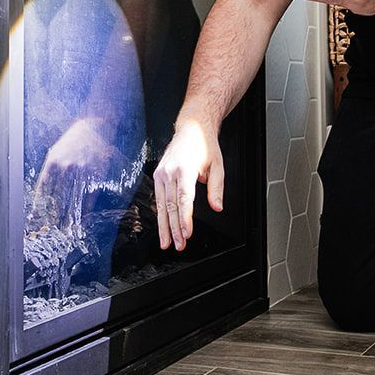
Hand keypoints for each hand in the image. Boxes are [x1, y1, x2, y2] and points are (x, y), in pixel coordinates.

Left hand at [30, 118, 120, 231]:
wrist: (94, 128)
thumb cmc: (71, 142)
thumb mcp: (55, 152)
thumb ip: (50, 172)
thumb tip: (43, 194)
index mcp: (53, 162)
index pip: (43, 190)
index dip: (39, 206)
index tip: (36, 220)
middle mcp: (66, 168)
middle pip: (57, 197)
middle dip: (52, 216)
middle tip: (49, 231)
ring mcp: (82, 172)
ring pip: (73, 199)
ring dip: (68, 217)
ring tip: (64, 231)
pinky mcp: (95, 175)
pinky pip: (88, 196)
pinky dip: (85, 210)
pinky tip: (82, 219)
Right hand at [152, 119, 223, 250]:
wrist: (191, 129)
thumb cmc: (204, 146)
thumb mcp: (217, 165)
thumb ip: (216, 188)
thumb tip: (217, 207)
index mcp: (184, 169)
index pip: (184, 199)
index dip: (185, 219)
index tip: (187, 234)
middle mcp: (169, 172)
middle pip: (171, 206)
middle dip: (174, 228)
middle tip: (179, 245)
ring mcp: (161, 173)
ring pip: (161, 205)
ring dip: (165, 226)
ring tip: (167, 242)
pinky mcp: (157, 175)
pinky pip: (159, 198)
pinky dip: (161, 214)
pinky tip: (163, 226)